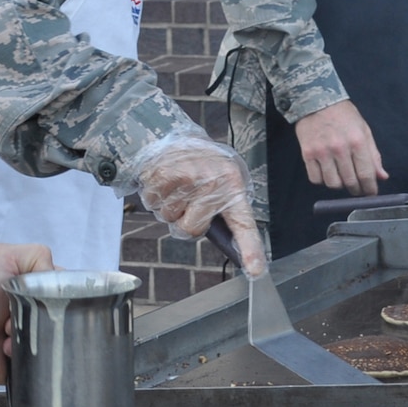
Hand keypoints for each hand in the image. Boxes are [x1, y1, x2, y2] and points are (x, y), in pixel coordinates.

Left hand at [0, 243, 54, 382]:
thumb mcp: (2, 257)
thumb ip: (37, 257)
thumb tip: (58, 278)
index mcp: (40, 283)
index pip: (68, 288)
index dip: (54, 293)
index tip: (34, 297)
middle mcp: (43, 309)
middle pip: (65, 314)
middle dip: (42, 317)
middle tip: (18, 317)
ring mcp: (38, 335)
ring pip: (56, 339)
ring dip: (33, 336)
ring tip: (8, 334)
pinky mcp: (31, 359)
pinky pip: (44, 361)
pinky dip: (27, 356)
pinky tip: (7, 349)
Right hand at [126, 134, 267, 276]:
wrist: (171, 134)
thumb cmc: (200, 164)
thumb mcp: (222, 180)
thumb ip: (224, 208)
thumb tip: (230, 243)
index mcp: (233, 186)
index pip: (244, 224)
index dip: (251, 250)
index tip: (255, 272)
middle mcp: (212, 183)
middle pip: (191, 230)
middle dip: (185, 221)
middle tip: (188, 199)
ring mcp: (187, 179)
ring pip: (168, 218)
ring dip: (168, 206)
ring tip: (176, 184)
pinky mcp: (163, 175)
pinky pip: (152, 204)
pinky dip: (153, 196)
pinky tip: (163, 180)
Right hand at [293, 100, 387, 195]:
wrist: (315, 100)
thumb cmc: (343, 115)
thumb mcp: (363, 130)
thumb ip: (373, 155)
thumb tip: (382, 176)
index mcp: (357, 141)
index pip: (366, 174)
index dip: (370, 188)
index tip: (371, 192)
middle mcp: (339, 148)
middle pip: (350, 182)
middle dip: (356, 190)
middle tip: (357, 188)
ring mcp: (321, 151)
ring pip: (332, 184)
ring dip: (339, 184)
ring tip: (341, 177)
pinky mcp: (307, 153)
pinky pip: (315, 179)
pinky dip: (322, 180)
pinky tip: (326, 171)